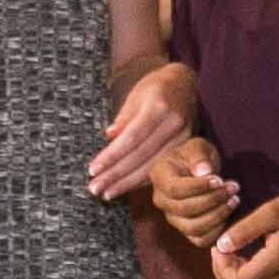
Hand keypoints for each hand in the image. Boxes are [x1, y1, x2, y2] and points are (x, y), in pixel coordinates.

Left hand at [89, 61, 198, 199]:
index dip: (111, 156)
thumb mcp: (136, 96)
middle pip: (140, 156)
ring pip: (151, 166)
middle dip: (116, 175)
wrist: (186, 85)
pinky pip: (161, 168)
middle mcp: (174, 124)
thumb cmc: (155, 88)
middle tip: (94, 188)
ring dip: (126, 183)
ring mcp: (183, 138)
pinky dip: (141, 180)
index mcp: (159, 107)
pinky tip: (125, 188)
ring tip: (106, 193)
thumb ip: (124, 118)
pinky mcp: (186, 148)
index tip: (93, 170)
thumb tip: (109, 136)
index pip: (131, 138)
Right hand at [151, 137, 236, 246]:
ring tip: (235, 199)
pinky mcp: (187, 231)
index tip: (220, 180)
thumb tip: (204, 172)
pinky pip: (201, 240)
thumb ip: (199, 156)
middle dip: (213, 200)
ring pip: (193, 227)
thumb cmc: (196, 156)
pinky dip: (218, 230)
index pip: (175, 189)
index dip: (198, 187)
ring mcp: (173, 218)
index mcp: (159, 177)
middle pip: (184, 209)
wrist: (198, 170)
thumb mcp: (198, 146)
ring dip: (218, 215)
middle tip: (233, 188)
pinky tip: (230, 212)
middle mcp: (161, 201)